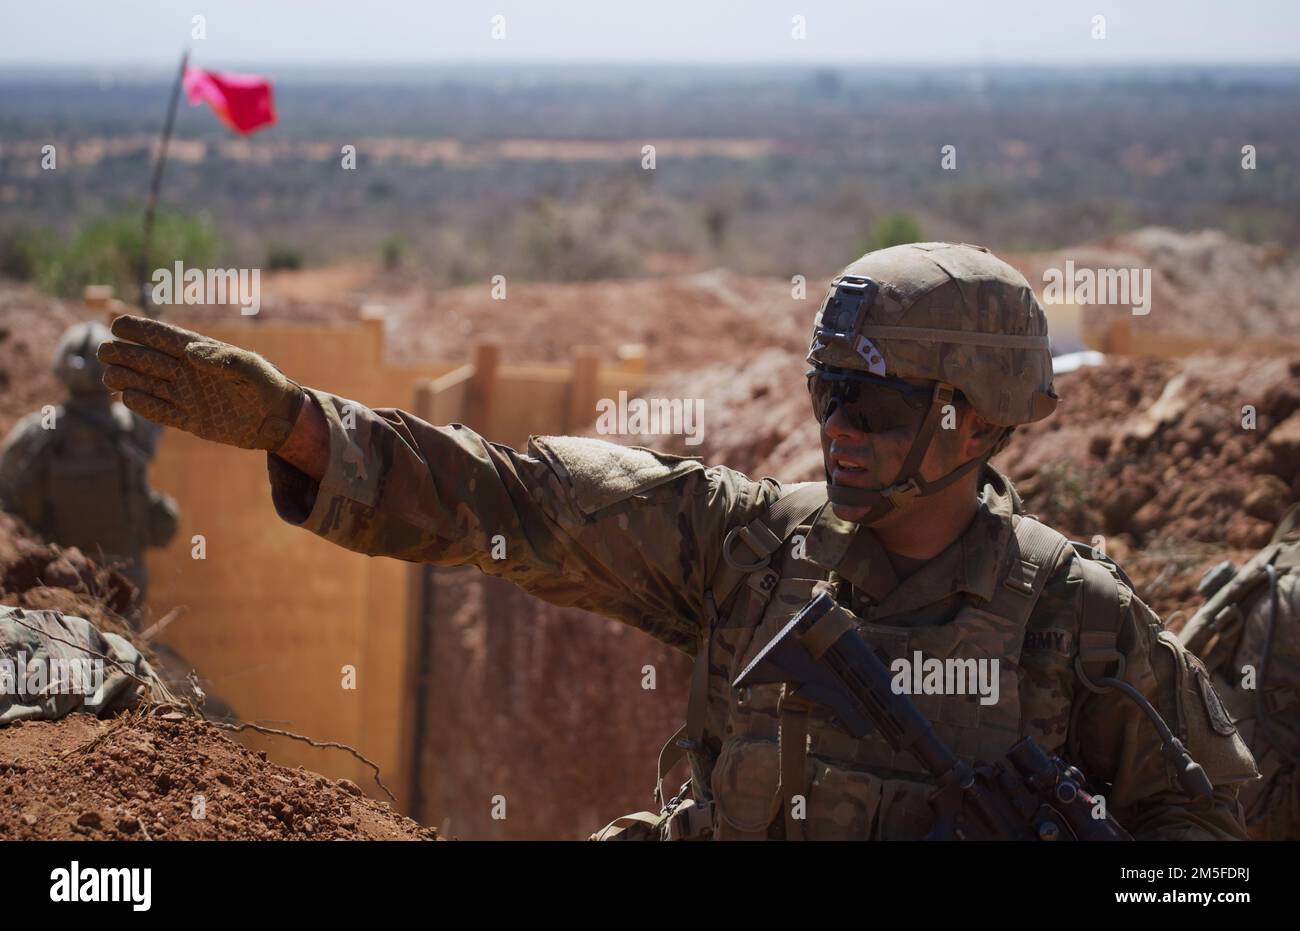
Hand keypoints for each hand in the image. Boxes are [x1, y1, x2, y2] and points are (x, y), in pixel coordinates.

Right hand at [98, 315, 304, 450]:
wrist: (276, 419)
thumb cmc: (267, 385)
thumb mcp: (251, 368)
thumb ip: (224, 359)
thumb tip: (190, 353)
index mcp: (199, 352)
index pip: (163, 337)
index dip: (139, 329)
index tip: (116, 324)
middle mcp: (186, 371)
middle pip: (145, 359)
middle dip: (123, 353)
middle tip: (105, 352)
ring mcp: (184, 394)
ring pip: (145, 384)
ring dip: (126, 379)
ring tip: (111, 376)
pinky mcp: (187, 419)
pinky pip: (158, 411)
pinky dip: (144, 406)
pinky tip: (128, 398)